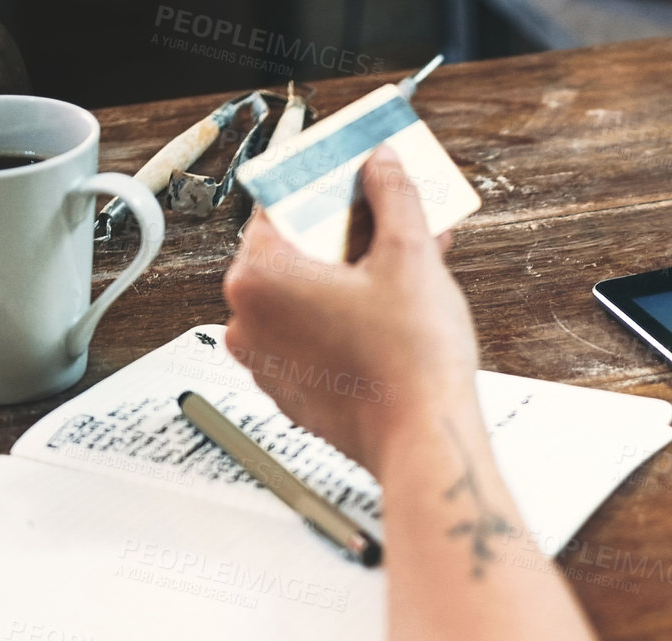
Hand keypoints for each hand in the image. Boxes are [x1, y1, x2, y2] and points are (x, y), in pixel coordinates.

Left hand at [223, 145, 478, 476]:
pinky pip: (312, 338)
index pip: (281, 206)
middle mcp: (248, 321)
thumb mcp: (410, 256)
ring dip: (348, 278)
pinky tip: (391, 313)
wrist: (423, 444)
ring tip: (403, 269)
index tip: (354, 179)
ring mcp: (267, 362)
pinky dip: (344, 320)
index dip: (325, 187)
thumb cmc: (408, 364)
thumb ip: (392, 196)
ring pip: (304, 299)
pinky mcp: (292, 392)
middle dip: (345, 235)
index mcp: (259, 277)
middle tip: (389, 222)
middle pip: (293, 253)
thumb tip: (382, 165)